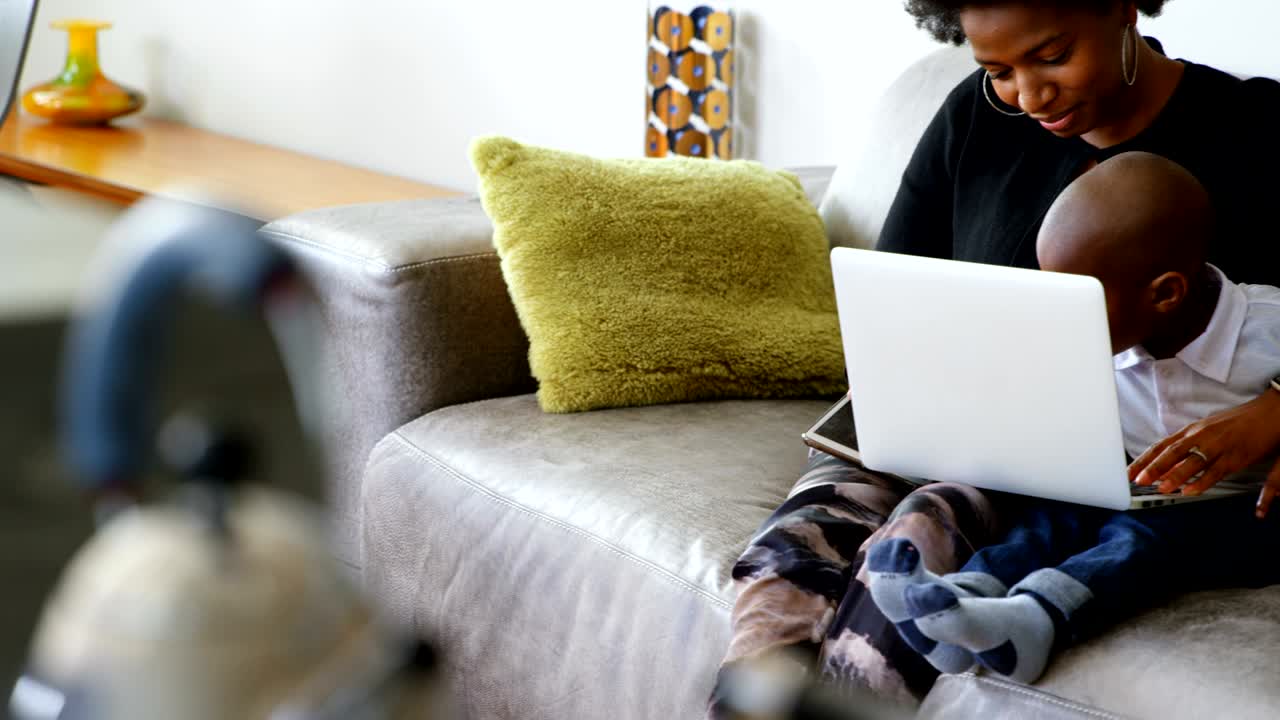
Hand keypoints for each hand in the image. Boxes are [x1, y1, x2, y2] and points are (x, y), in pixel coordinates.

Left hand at [1130, 389, 1279, 497]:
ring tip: (1160, 487)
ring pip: (1192, 462)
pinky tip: (1190, 491)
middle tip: (1138, 480)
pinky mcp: (1236, 456)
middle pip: (1172, 452)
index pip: (1162, 445)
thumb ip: (1188, 443)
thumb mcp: (1208, 429)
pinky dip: (1202, 482)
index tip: (1129, 472)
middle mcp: (1202, 436)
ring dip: (1175, 475)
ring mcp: (1219, 446)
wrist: (1270, 412)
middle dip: (1153, 467)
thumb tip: (1167, 458)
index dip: (1144, 459)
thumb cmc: (1238, 422)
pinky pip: (1216, 471)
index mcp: (1192, 430)